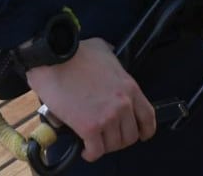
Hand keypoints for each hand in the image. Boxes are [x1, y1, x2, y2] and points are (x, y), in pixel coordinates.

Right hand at [26, 37, 156, 161]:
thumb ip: (112, 56)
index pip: (148, 117)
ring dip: (104, 146)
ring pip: (114, 145)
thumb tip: (110, 56)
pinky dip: (91, 153)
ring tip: (95, 141)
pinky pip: (96, 151)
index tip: (141, 134)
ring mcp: (107, 117)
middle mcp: (123, 104)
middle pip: (131, 136)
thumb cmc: (75, 53)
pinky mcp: (89, 127)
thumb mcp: (103, 49)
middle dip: (119, 139)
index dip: (145, 130)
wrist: (54, 59)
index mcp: (130, 87)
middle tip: (107, 136)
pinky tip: (85, 149)